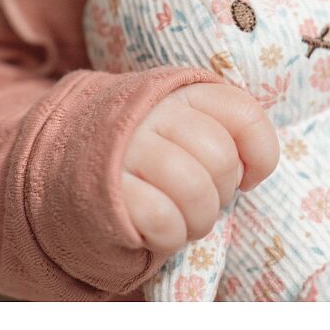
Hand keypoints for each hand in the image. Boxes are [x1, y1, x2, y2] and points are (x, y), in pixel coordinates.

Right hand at [122, 82, 278, 253]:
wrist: (69, 168)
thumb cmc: (147, 155)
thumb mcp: (184, 128)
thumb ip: (225, 133)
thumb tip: (253, 173)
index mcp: (182, 92)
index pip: (243, 112)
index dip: (260, 153)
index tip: (247, 177)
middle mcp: (154, 112)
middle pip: (221, 159)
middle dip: (222, 194)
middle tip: (200, 202)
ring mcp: (128, 148)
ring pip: (195, 191)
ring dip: (198, 221)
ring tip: (182, 221)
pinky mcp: (108, 189)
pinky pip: (162, 219)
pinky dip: (170, 236)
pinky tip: (157, 231)